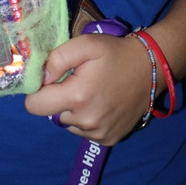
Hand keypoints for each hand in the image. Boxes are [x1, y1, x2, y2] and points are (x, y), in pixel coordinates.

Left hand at [24, 34, 152, 145]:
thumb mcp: (86, 44)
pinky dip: (86, 119)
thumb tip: (40, 77)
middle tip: (76, 81)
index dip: (38, 91)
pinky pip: (84, 131)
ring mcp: (98, 134)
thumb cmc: (116, 54)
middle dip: (57, 98)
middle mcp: (86, 122)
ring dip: (72, 110)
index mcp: (77, 97)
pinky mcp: (108, 140)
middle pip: (51, 114)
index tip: (51, 80)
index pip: (34, 106)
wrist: (150, 69)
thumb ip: (57, 58)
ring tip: (91, 91)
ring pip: (67, 124)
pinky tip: (100, 103)